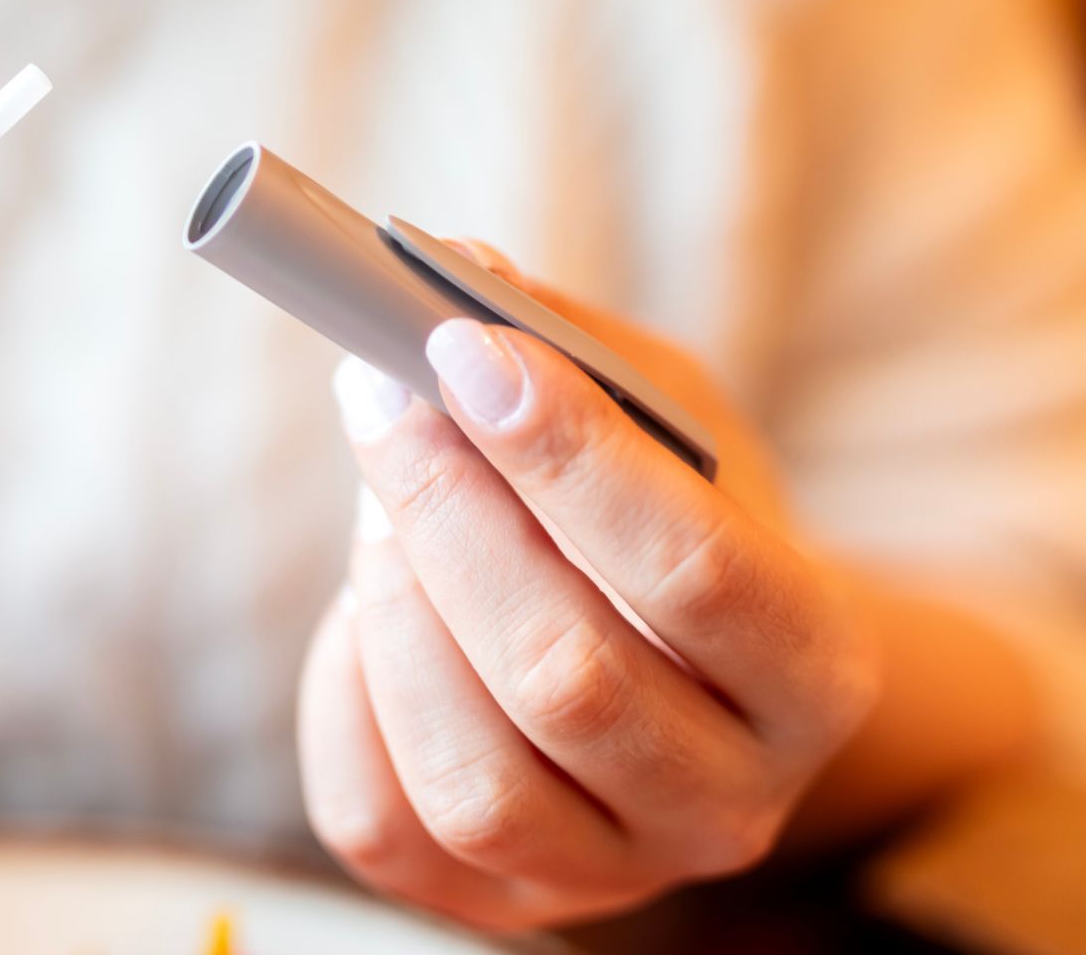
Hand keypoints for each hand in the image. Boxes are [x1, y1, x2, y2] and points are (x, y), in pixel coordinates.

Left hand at [299, 244, 878, 929]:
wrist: (691, 675)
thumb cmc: (676, 521)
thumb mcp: (669, 417)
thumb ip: (576, 347)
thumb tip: (454, 272)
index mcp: (816, 673)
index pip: (699, 575)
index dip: (569, 457)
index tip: (463, 348)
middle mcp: (732, 803)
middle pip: (568, 675)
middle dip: (449, 512)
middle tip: (378, 392)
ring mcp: (615, 873)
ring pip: (472, 772)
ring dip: (394, 605)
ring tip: (377, 496)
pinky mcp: (499, 902)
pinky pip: (380, 820)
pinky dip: (346, 691)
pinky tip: (367, 602)